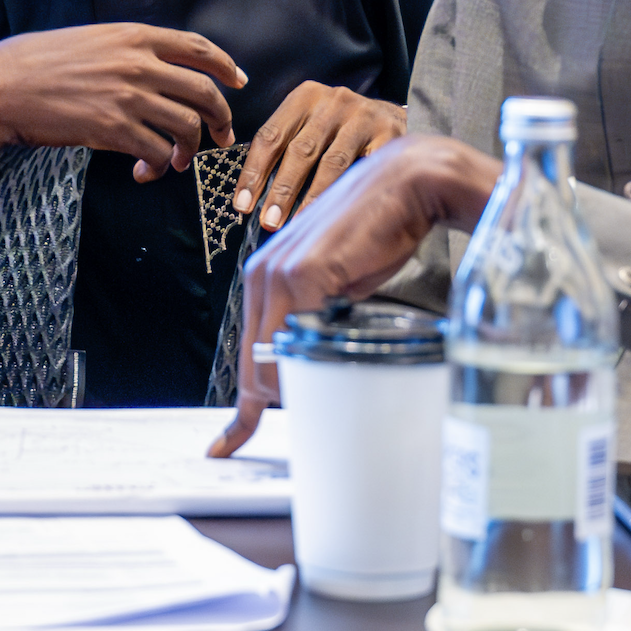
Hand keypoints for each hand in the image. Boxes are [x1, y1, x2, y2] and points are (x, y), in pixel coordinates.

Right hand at [0, 24, 245, 196]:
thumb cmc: (33, 64)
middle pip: (204, 91)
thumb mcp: (87, 41)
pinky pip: (158, 151)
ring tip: (176, 160)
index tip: (238, 82)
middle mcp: (137, 63)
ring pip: (187, 126)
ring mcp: (127, 96)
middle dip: (221, 118)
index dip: (226, 67)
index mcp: (132, 36)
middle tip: (220, 136)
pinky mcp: (113, 129)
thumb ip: (123, 52)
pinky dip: (159, 165)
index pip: (198, 48)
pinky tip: (145, 170)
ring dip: (189, 149)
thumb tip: (149, 71)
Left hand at [207, 134, 500, 456]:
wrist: (404, 186)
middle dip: (272, 406)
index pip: (247, 354)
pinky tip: (322, 377)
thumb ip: (316, 316)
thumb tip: (312, 361)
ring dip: (295, 391)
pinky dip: (304, 368)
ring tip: (327, 400)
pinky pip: (293, 340)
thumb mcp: (337, 284)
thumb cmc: (378, 233)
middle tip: (302, 425)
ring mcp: (279, 274)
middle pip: (253, 368)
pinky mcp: (304, 274)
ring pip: (269, 362)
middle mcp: (262, 275)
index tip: (226, 444)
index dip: (240, 410)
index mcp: (265, 278)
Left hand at [233, 83, 407, 232]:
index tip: (242, 205)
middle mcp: (333, 101)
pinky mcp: (389, 135)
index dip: (253, 173)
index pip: (270, 136)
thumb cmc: (339, 130)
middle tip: (269, 222)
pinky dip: (347, 195)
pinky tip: (335, 217)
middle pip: (299, 150)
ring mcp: (363, 117)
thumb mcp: (310, 126)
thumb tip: (254, 199)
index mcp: (304, 98)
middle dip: (281, 190)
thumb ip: (285, 150)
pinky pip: (364, 171)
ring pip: (331, 163)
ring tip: (298, 226)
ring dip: (311, 198)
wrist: (393, 119)